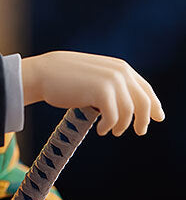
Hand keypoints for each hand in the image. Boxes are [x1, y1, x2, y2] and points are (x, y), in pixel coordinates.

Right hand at [21, 51, 164, 135]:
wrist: (43, 74)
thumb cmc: (64, 78)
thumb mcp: (94, 76)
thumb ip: (110, 84)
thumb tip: (125, 105)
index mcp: (120, 67)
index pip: (145, 88)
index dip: (154, 104)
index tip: (157, 117)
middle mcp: (120, 72)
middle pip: (143, 101)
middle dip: (144, 119)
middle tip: (140, 132)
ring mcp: (112, 81)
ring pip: (129, 111)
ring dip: (123, 125)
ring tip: (113, 131)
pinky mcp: (101, 92)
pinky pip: (114, 116)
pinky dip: (109, 126)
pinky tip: (102, 130)